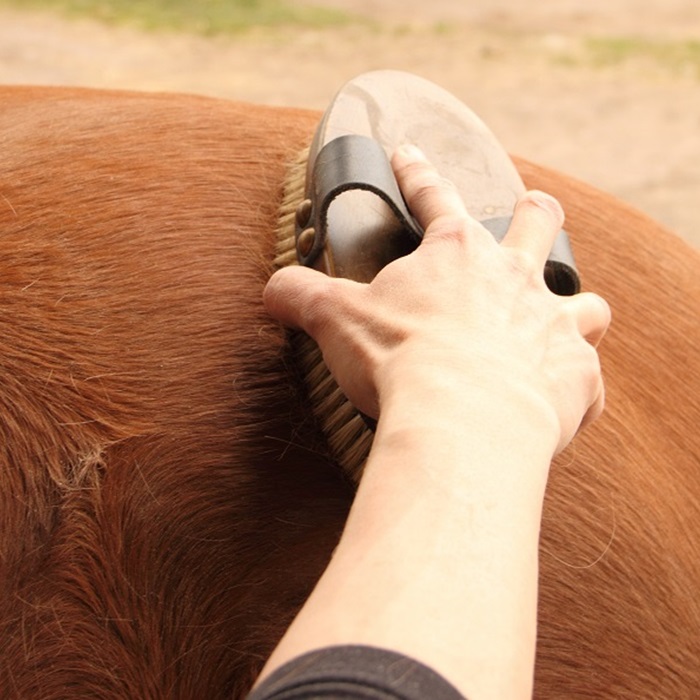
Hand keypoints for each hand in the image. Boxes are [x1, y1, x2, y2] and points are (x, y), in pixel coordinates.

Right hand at [264, 145, 609, 453]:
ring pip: (587, 303)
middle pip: (537, 224)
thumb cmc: (402, 360)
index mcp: (456, 255)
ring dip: (577, 309)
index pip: (433, 196)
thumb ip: (303, 296)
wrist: (462, 418)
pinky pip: (587, 380)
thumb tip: (273, 289)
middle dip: (533, 215)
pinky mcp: (578, 377)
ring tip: (567, 320)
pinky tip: (562, 400)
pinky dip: (575, 388)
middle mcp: (515, 280)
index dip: (417, 172)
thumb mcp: (338, 319)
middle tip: (532, 210)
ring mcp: (555, 326)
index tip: (409, 153)